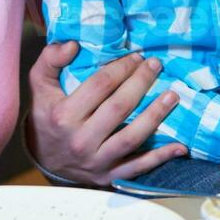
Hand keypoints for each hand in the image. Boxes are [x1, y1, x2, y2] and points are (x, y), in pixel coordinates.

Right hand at [26, 41, 185, 185]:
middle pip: (118, 108)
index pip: (99, 86)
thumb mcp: (39, 85)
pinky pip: (138, 168)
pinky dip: (161, 158)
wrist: (44, 159)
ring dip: (155, 115)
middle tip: (156, 65)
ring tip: (172, 95)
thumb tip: (72, 44)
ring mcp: (97, 161)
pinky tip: (180, 146)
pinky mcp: (109, 176)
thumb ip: (50, 60)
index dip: (121, 68)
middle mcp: (81, 140)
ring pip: (132, 137)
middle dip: (141, 83)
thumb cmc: (47, 116)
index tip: (136, 56)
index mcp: (63, 115)